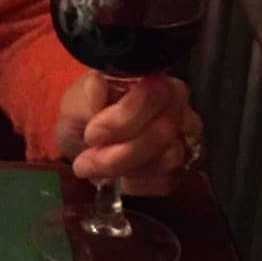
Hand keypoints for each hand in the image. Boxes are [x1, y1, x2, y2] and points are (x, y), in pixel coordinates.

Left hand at [55, 72, 201, 196]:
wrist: (88, 149)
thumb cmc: (85, 119)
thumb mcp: (75, 105)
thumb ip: (87, 95)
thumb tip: (98, 84)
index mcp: (149, 77)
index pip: (153, 95)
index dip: (121, 120)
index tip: (92, 134)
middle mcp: (176, 101)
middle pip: (163, 131)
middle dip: (120, 153)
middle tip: (88, 160)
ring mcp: (186, 132)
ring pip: (168, 158)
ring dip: (125, 168)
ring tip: (98, 167)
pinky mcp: (186, 164)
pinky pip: (168, 178)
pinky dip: (137, 182)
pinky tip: (120, 176)